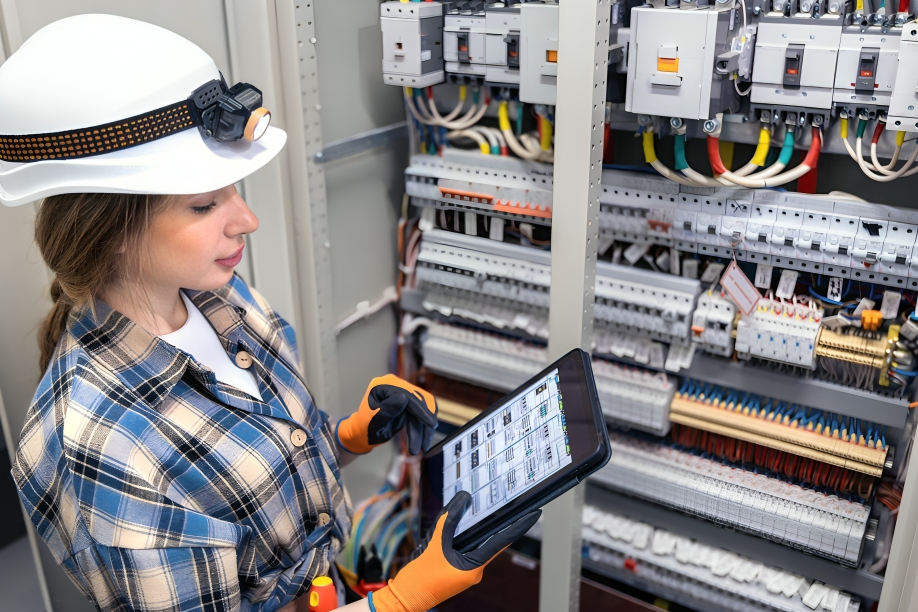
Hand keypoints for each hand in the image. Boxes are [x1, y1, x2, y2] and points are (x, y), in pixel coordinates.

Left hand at [336, 375, 437, 454]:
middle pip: (419, 402)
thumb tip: (404, 397)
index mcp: (383, 385)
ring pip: (421, 410)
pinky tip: (423, 441)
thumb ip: (388, 409)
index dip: (421, 410)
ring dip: (423, 430)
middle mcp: (394, 385)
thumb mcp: (374, 421)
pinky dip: (422, 428)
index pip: (409, 395)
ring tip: (422, 447)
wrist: (360, 434)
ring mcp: (401, 393)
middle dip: (424, 424)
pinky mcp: (406, 403)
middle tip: (425, 443)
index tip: (432, 424)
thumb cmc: (364, 428)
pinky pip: (419, 414)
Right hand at [368, 491, 540, 611]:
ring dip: (472, 532)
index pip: (501, 542)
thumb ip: (449, 520)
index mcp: (474, 567)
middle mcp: (474, 572)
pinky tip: (455, 530)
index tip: (533, 515)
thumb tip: (462, 500)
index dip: (518, 526)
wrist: (405, 598)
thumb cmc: (419, 579)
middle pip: (488, 542)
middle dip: (489, 524)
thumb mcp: (434, 544)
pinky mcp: (457, 572)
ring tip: (469, 514)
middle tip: (498, 504)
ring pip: (475, 546)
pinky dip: (462, 540)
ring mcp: (466, 573)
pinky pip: (465, 552)